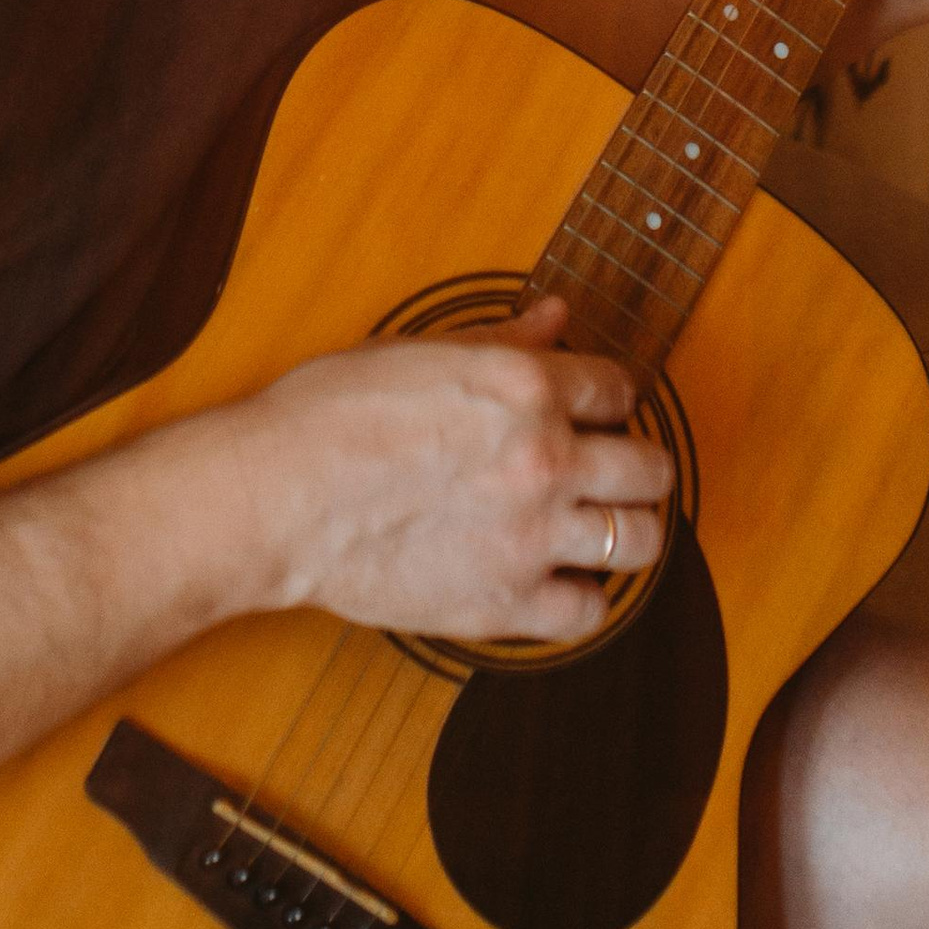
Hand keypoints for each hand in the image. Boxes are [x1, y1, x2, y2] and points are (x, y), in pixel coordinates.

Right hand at [243, 302, 672, 646]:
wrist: (279, 493)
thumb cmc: (333, 412)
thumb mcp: (424, 350)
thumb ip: (505, 339)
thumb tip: (555, 316)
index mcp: (526, 388)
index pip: (617, 389)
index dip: (610, 397)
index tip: (600, 409)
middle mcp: (543, 460)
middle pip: (649, 468)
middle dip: (642, 465)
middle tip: (621, 469)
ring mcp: (529, 537)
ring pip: (639, 542)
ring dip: (630, 530)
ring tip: (606, 525)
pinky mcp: (502, 603)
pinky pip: (587, 612)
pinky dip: (584, 597)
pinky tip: (561, 578)